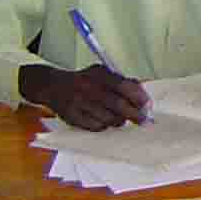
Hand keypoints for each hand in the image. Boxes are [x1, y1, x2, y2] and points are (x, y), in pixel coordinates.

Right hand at [19, 64, 149, 130]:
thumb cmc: (84, 80)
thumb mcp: (102, 72)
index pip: (123, 86)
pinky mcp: (72, 116)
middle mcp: (88, 88)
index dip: (138, 97)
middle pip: (117, 105)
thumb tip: (142, 91)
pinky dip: (104, 126)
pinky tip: (104, 120)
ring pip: (108, 118)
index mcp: (98, 75)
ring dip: (119, 121)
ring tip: (120, 118)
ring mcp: (79, 103)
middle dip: (134, 114)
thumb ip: (122, 80)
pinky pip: (95, 126)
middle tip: (142, 120)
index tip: (146, 105)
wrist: (54, 86)